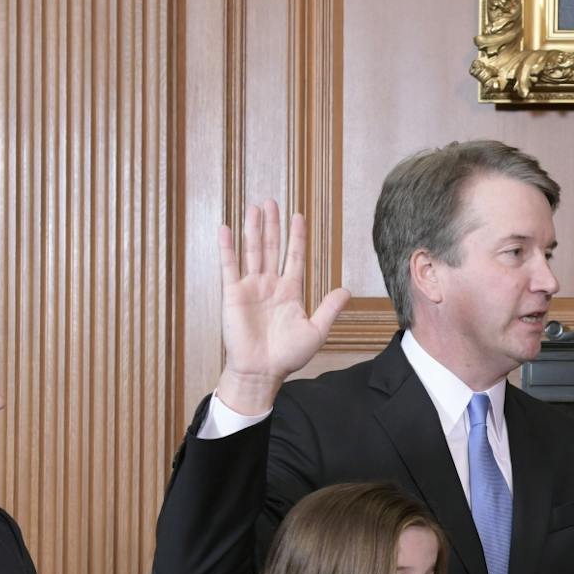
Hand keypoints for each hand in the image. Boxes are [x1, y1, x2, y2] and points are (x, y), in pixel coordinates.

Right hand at [214, 199, 349, 413]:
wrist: (262, 372)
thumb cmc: (288, 355)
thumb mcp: (315, 330)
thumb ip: (329, 309)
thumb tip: (346, 290)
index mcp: (290, 291)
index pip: (294, 256)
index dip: (296, 237)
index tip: (298, 216)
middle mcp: (270, 285)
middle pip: (271, 247)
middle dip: (272, 225)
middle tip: (271, 201)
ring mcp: (251, 288)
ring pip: (252, 252)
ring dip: (253, 229)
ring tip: (255, 207)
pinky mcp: (233, 294)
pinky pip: (229, 267)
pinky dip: (227, 248)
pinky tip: (227, 229)